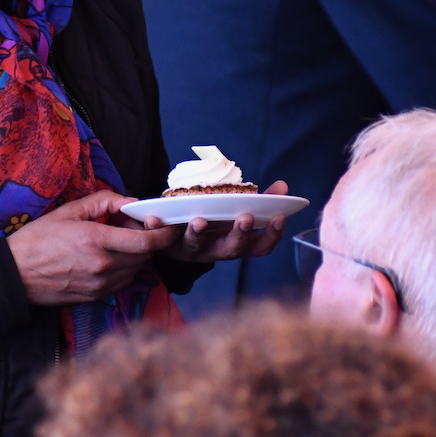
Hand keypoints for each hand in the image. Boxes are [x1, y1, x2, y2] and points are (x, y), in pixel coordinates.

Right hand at [6, 191, 178, 305]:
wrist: (16, 274)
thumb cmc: (38, 239)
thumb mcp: (69, 211)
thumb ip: (104, 201)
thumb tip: (130, 201)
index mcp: (95, 241)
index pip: (145, 242)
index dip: (163, 234)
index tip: (168, 225)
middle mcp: (102, 266)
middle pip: (145, 256)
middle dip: (149, 240)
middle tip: (136, 226)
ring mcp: (100, 285)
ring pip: (136, 270)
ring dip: (138, 255)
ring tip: (120, 241)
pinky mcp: (97, 297)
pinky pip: (124, 282)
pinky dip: (126, 268)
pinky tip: (111, 257)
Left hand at [128, 181, 290, 263]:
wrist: (171, 234)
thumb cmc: (212, 219)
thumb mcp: (234, 210)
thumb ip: (259, 200)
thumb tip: (283, 186)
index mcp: (235, 243)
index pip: (259, 247)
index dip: (272, 235)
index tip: (279, 217)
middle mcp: (215, 250)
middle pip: (231, 249)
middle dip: (240, 234)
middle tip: (247, 217)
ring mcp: (191, 249)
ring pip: (196, 246)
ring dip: (198, 233)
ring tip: (200, 220)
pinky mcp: (166, 244)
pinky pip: (159, 239)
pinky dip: (156, 228)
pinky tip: (152, 218)